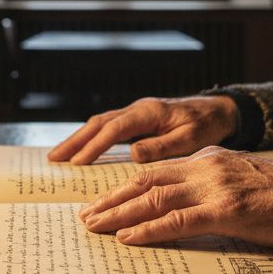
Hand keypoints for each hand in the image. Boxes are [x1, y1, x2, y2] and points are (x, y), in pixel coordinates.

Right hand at [47, 95, 238, 164]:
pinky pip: (108, 127)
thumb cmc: (208, 125)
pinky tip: (81, 151)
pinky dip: (91, 138)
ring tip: (58, 157)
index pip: (115, 128)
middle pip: (99, 122)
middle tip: (53, 159)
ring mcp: (136, 113)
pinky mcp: (137, 120)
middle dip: (75, 140)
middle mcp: (138, 109)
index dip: (95, 146)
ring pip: (100, 123)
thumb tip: (134, 154)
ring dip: (78, 139)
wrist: (219, 110)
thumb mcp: (192, 138)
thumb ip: (163, 146)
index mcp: (149, 112)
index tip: (78, 163)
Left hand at [78, 147, 272, 249]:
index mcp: (209, 160)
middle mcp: (206, 167)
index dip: (123, 187)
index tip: (100, 201)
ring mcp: (216, 187)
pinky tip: (128, 238)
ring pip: (155, 198)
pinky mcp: (227, 210)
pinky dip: (148, 229)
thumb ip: (213, 191)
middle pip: (145, 181)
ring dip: (119, 214)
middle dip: (111, 200)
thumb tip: (186, 212)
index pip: (155, 171)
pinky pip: (178, 220)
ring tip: (94, 227)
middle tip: (84, 216)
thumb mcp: (242, 184)